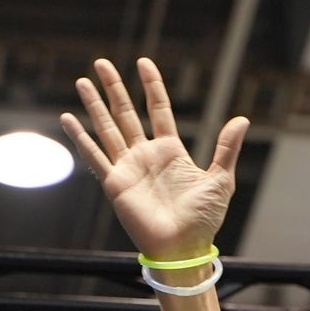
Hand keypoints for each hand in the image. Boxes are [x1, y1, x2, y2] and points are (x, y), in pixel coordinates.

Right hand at [60, 57, 248, 261]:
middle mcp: (146, 155)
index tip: (143, 63)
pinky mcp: (115, 184)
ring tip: (82, 80)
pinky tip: (67, 118)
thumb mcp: (221, 180)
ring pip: (107, 128)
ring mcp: (128, 168)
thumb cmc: (204, 220)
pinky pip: (94, 156)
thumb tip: (242, 119)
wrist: (184, 248)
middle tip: (101, 62)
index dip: (152, 86)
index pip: (158, 110)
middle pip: (126, 113)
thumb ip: (227, 148)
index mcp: (171, 152)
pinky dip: (80, 137)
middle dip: (114, 88)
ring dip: (94, 105)